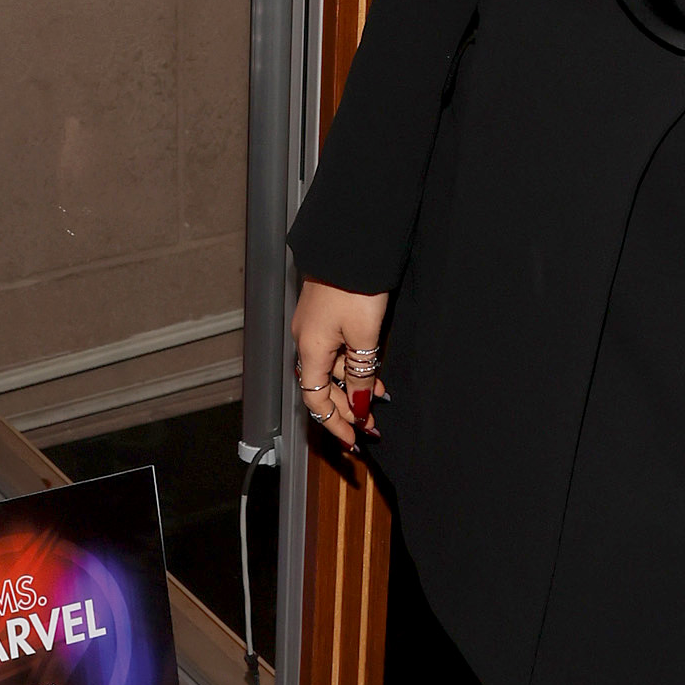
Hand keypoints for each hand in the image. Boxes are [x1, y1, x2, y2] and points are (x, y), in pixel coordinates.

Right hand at [292, 277, 388, 456]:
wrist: (351, 245)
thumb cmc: (354, 286)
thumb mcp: (364, 337)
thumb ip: (360, 374)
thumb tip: (359, 404)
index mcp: (310, 350)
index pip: (315, 400)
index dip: (334, 423)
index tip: (353, 439)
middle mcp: (306, 341)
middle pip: (322, 387)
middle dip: (346, 409)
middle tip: (370, 426)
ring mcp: (314, 327)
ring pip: (331, 369)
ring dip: (353, 388)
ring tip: (379, 400)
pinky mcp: (326, 314)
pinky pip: (337, 351)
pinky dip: (354, 366)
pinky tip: (373, 371)